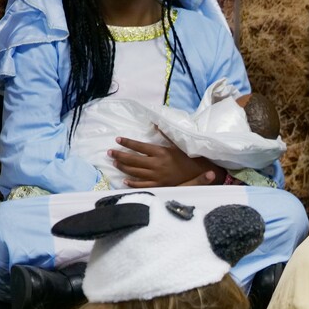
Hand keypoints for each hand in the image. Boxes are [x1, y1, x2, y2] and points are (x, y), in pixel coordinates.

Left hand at [110, 136, 224, 187]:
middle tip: (110, 152)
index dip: (127, 142)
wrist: (198, 174)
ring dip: (123, 167)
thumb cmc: (187, 158)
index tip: (118, 140)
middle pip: (133, 159)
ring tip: (115, 163)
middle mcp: (156, 164)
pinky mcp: (159, 186)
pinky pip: (142, 184)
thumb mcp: (177, 144)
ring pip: (135, 171)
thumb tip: (155, 123)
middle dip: (119, 155)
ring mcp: (157, 176)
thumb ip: (165, 134)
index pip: (139, 146)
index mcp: (160, 152)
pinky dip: (132, 182)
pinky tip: (125, 180)